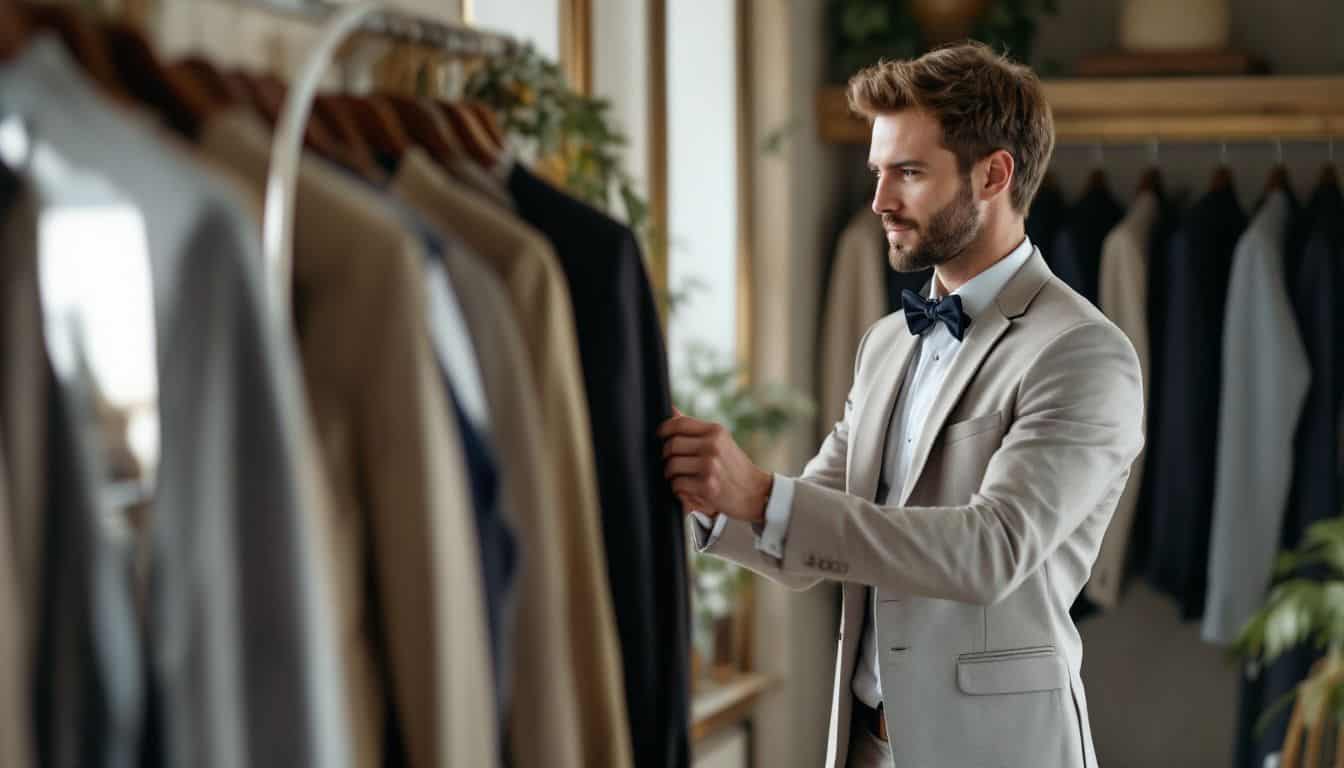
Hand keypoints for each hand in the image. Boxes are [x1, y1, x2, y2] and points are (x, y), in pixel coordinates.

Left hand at [658, 408, 772, 523]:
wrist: (755, 492)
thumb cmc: (734, 466)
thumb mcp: (720, 441)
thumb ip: (695, 428)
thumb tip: (671, 409)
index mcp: (716, 431)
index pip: (679, 423)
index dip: (664, 429)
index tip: (660, 436)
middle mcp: (713, 446)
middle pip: (671, 445)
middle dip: (666, 456)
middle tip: (671, 462)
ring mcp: (710, 466)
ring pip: (671, 466)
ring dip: (670, 474)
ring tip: (680, 477)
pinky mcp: (707, 486)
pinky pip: (677, 484)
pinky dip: (678, 488)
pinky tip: (688, 488)